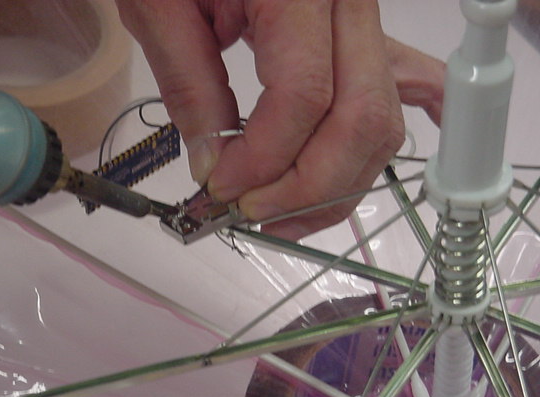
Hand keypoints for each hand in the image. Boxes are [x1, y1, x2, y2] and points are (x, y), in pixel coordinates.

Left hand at [116, 0, 443, 238]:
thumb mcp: (161, 8)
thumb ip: (189, 87)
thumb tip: (213, 166)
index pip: (305, 95)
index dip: (266, 158)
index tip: (223, 188)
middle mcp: (349, 4)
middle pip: (361, 117)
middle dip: (309, 185)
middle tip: (254, 211)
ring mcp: (365, 23)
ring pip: (381, 122)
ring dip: (336, 183)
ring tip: (282, 209)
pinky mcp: (362, 39)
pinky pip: (401, 91)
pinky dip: (386, 136)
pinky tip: (369, 166)